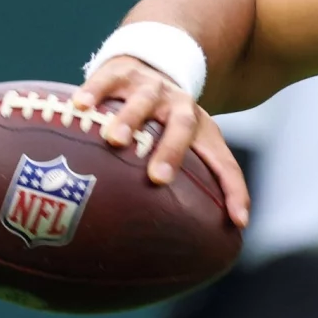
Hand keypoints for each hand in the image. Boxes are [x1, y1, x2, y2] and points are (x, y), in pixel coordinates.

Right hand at [74, 56, 250, 226]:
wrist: (151, 65)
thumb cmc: (163, 125)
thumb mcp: (178, 150)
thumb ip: (173, 193)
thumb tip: (165, 252)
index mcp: (202, 131)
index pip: (223, 162)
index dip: (234, 190)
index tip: (238, 222)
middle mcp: (179, 107)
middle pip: (183, 126)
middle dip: (171, 151)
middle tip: (156, 178)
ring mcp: (150, 88)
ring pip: (144, 100)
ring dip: (131, 119)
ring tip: (113, 139)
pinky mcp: (120, 72)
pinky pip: (107, 78)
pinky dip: (95, 91)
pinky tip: (79, 106)